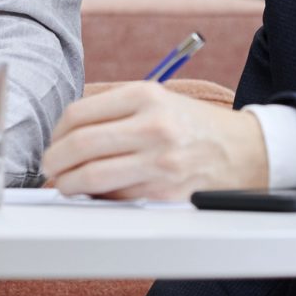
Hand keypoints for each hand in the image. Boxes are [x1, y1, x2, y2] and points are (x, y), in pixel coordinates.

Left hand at [41, 83, 268, 200]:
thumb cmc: (193, 126)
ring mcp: (160, 163)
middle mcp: (153, 127)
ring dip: (68, 184)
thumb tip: (65, 136)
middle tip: (49, 168)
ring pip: (93, 177)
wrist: (246, 151)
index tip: (52, 143)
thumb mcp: (157, 100)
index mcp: (146, 97)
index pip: (79, 115)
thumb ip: (113, 111)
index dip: (56, 134)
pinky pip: (116, 198)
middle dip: (54, 161)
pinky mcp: (166, 195)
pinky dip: (97, 198)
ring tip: (64, 183)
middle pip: (81, 145)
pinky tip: (93, 194)